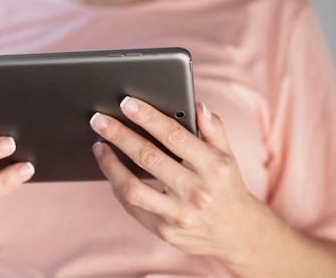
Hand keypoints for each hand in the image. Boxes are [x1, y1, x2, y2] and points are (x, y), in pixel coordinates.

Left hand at [90, 97, 263, 260]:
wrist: (236, 232)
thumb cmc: (225, 184)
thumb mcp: (227, 154)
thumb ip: (213, 128)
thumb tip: (197, 105)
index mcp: (214, 167)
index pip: (174, 135)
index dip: (147, 117)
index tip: (126, 103)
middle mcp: (197, 192)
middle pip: (148, 157)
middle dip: (119, 135)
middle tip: (98, 120)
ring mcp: (180, 215)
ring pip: (133, 188)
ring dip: (110, 164)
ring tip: (99, 146)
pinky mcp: (166, 232)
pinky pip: (132, 207)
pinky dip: (117, 186)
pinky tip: (110, 170)